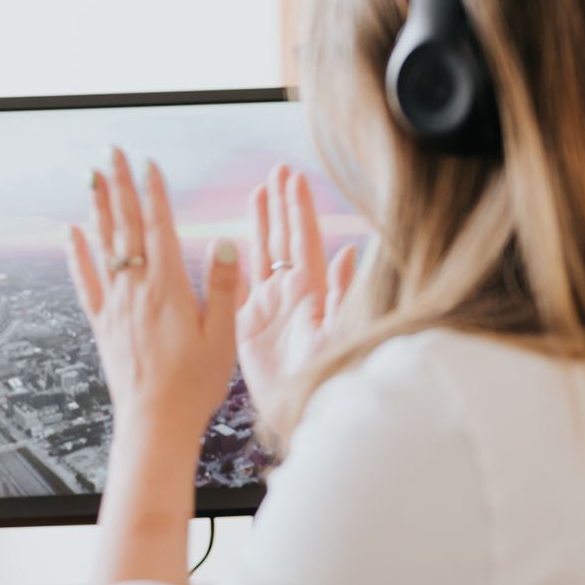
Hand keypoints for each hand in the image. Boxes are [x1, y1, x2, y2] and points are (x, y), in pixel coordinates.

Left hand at [65, 148, 242, 457]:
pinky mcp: (103, 325)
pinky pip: (87, 282)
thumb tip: (222, 242)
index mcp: (168, 288)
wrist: (155, 423)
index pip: (160, 228)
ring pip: (104, 246)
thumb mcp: (222, 335)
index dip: (154, 193)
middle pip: (126, 226)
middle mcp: (136, 290)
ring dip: (98, 208)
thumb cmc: (194, 385)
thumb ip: (221, 286)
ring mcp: (116, 306)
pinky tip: (72, 233)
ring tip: (92, 176)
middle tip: (111, 151)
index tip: (148, 163)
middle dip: (119, 185)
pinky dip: (78, 255)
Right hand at [236, 164, 355, 422]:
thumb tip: (352, 251)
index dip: (298, 208)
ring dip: (261, 223)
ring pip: (263, 255)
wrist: (304, 414)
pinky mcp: (249, 325)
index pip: (304, 240)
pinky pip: (242, 285)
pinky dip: (237, 261)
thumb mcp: (340, 336)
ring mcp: (271, 308)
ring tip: (259, 191)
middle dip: (281, 205)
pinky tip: (233, 240)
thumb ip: (345, 294)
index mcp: (313, 293)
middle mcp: (292, 295)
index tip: (294, 177)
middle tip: (278, 171)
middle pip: (284, 239)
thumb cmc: (328, 379)